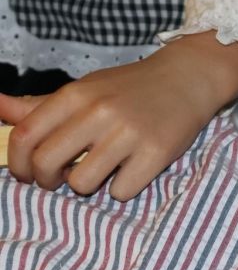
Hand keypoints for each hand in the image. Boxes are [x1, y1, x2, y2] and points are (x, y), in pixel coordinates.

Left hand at [1, 33, 237, 200]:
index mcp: (76, 95)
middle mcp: (99, 112)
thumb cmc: (131, 88)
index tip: (26, 173)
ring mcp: (129, 134)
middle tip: (58, 180)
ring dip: (86, 185)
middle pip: (47, 163)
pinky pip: (121, 191)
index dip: (18, 162)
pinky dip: (122, 188)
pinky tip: (130, 171)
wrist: (187, 79)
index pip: (26, 135)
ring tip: (100, 172)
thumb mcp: (85, 89)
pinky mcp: (157, 153)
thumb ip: (40, 106)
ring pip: (83, 183)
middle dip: (46, 180)